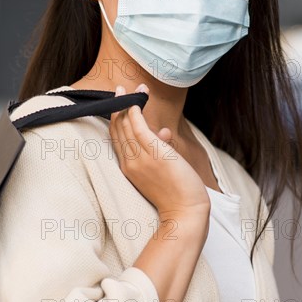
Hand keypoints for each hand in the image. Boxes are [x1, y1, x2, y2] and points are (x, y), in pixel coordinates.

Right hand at [109, 84, 210, 221]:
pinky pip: (139, 130)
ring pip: (126, 127)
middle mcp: (130, 162)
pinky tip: (135, 103)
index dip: (116, 118)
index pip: (117, 138)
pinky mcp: (154, 154)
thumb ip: (159, 148)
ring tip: (131, 88)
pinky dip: (135, 115)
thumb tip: (164, 132)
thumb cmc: (176, 193)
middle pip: (117, 130)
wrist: (185, 213)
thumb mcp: (163, 168)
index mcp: (128, 168)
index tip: (120, 103)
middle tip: (120, 89)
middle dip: (118, 107)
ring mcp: (140, 158)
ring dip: (128, 104)